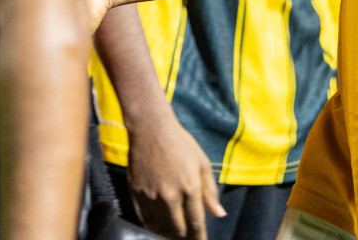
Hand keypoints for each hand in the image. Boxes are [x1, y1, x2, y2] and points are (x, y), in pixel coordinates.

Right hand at [125, 112, 225, 239]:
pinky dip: (154, 227)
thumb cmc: (180, 144)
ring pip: (161, 228)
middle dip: (186, 237)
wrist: (151, 129)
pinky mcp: (137, 194)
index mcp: (190, 188)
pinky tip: (159, 227)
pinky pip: (145, 220)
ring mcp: (152, 196)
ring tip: (175, 235)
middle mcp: (171, 195)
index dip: (200, 238)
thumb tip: (219, 214)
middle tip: (189, 238)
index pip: (196, 224)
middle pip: (179, 230)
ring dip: (169, 234)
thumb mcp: (202, 164)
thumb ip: (210, 192)